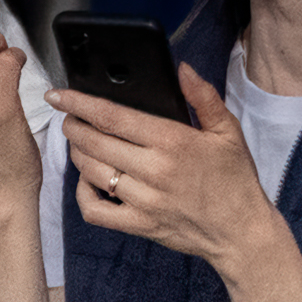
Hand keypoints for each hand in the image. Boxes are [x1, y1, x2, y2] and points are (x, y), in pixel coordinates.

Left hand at [51, 65, 276, 273]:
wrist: (241, 232)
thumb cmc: (235, 181)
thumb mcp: (228, 131)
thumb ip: (203, 96)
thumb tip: (182, 69)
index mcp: (172, 141)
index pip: (112, 117)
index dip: (79, 103)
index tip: (60, 95)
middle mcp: (153, 170)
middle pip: (94, 142)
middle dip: (73, 125)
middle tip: (68, 117)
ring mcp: (144, 200)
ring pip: (92, 172)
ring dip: (77, 154)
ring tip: (78, 143)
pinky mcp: (140, 224)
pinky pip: (96, 211)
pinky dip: (83, 195)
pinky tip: (87, 182)